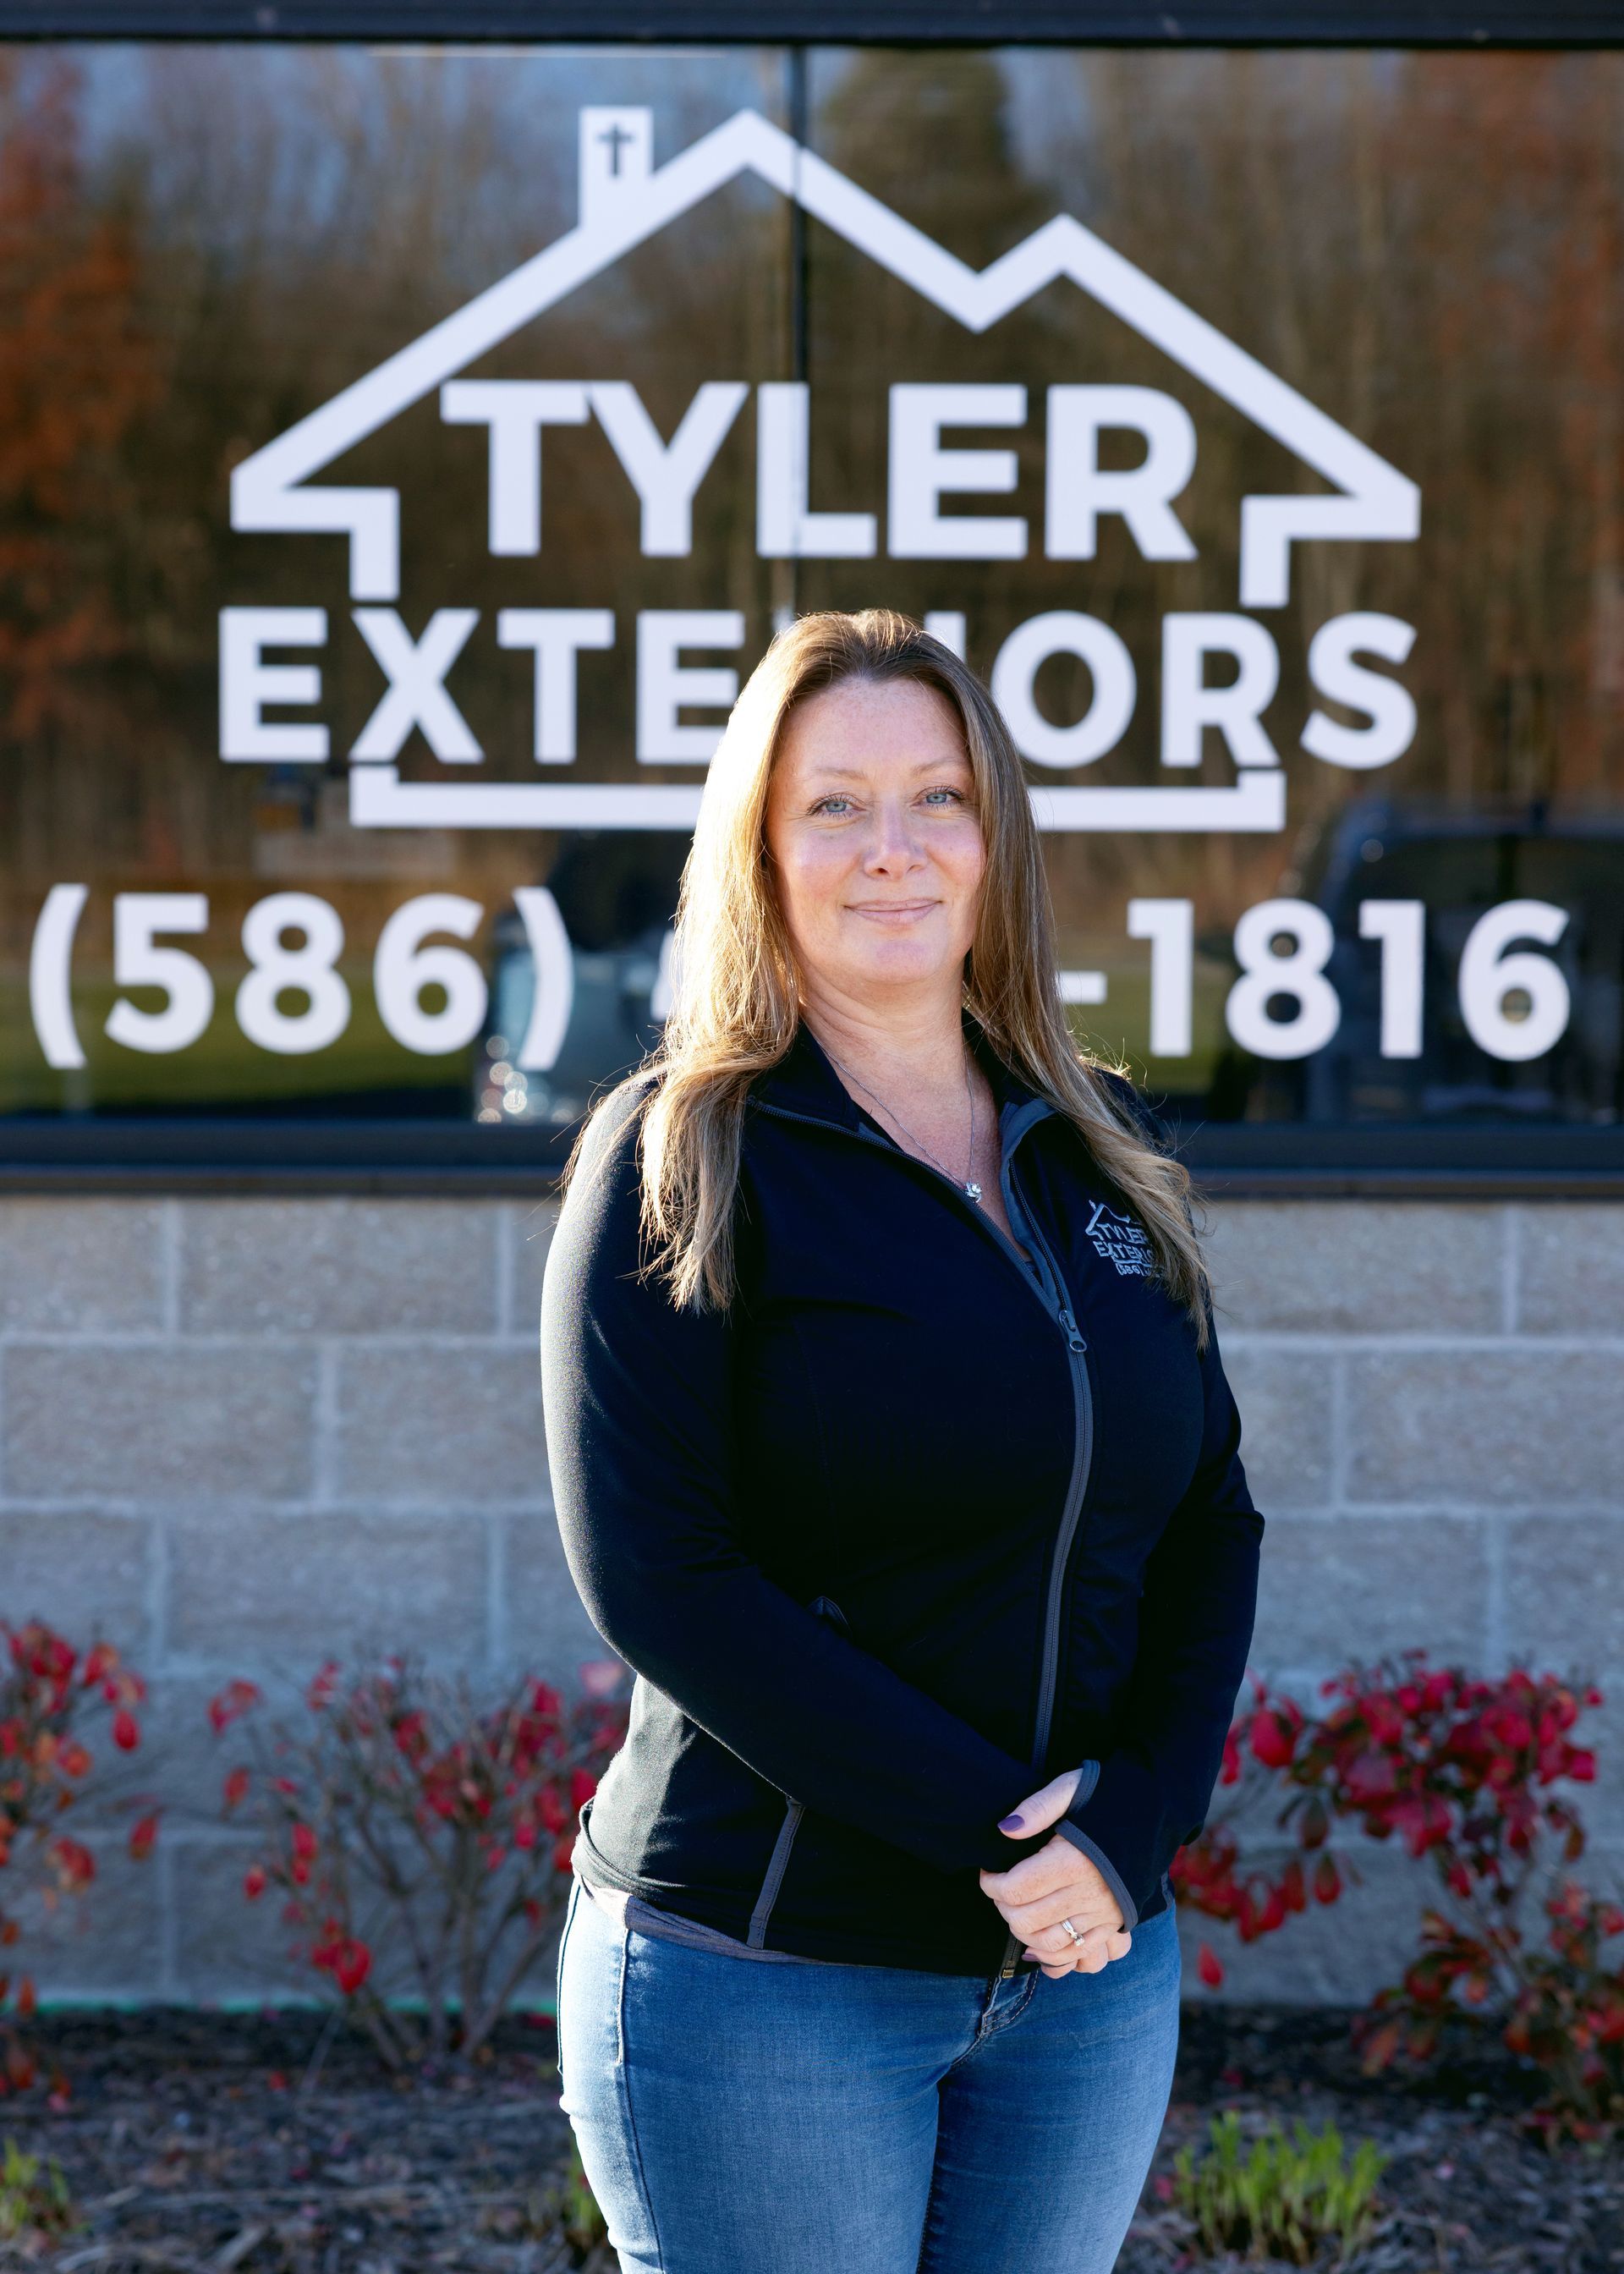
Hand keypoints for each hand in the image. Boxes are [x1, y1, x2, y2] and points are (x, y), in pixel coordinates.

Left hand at [978, 1766, 1131, 1977]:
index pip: (1016, 1889)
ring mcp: (1105, 1914)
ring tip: (1015, 1912)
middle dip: (1002, 1908)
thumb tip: (1005, 1829)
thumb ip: (1037, 1807)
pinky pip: (1080, 1956)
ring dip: (1023, 1934)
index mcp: (1074, 1861)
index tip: (989, 1872)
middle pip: (1027, 1920)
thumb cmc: (1109, 1795)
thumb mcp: (1072, 1787)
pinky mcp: (1115, 1925)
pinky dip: (1054, 1958)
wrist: (1157, 1809)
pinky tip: (1036, 1947)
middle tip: (1000, 1890)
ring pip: (1050, 1944)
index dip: (991, 1884)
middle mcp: (1090, 1893)